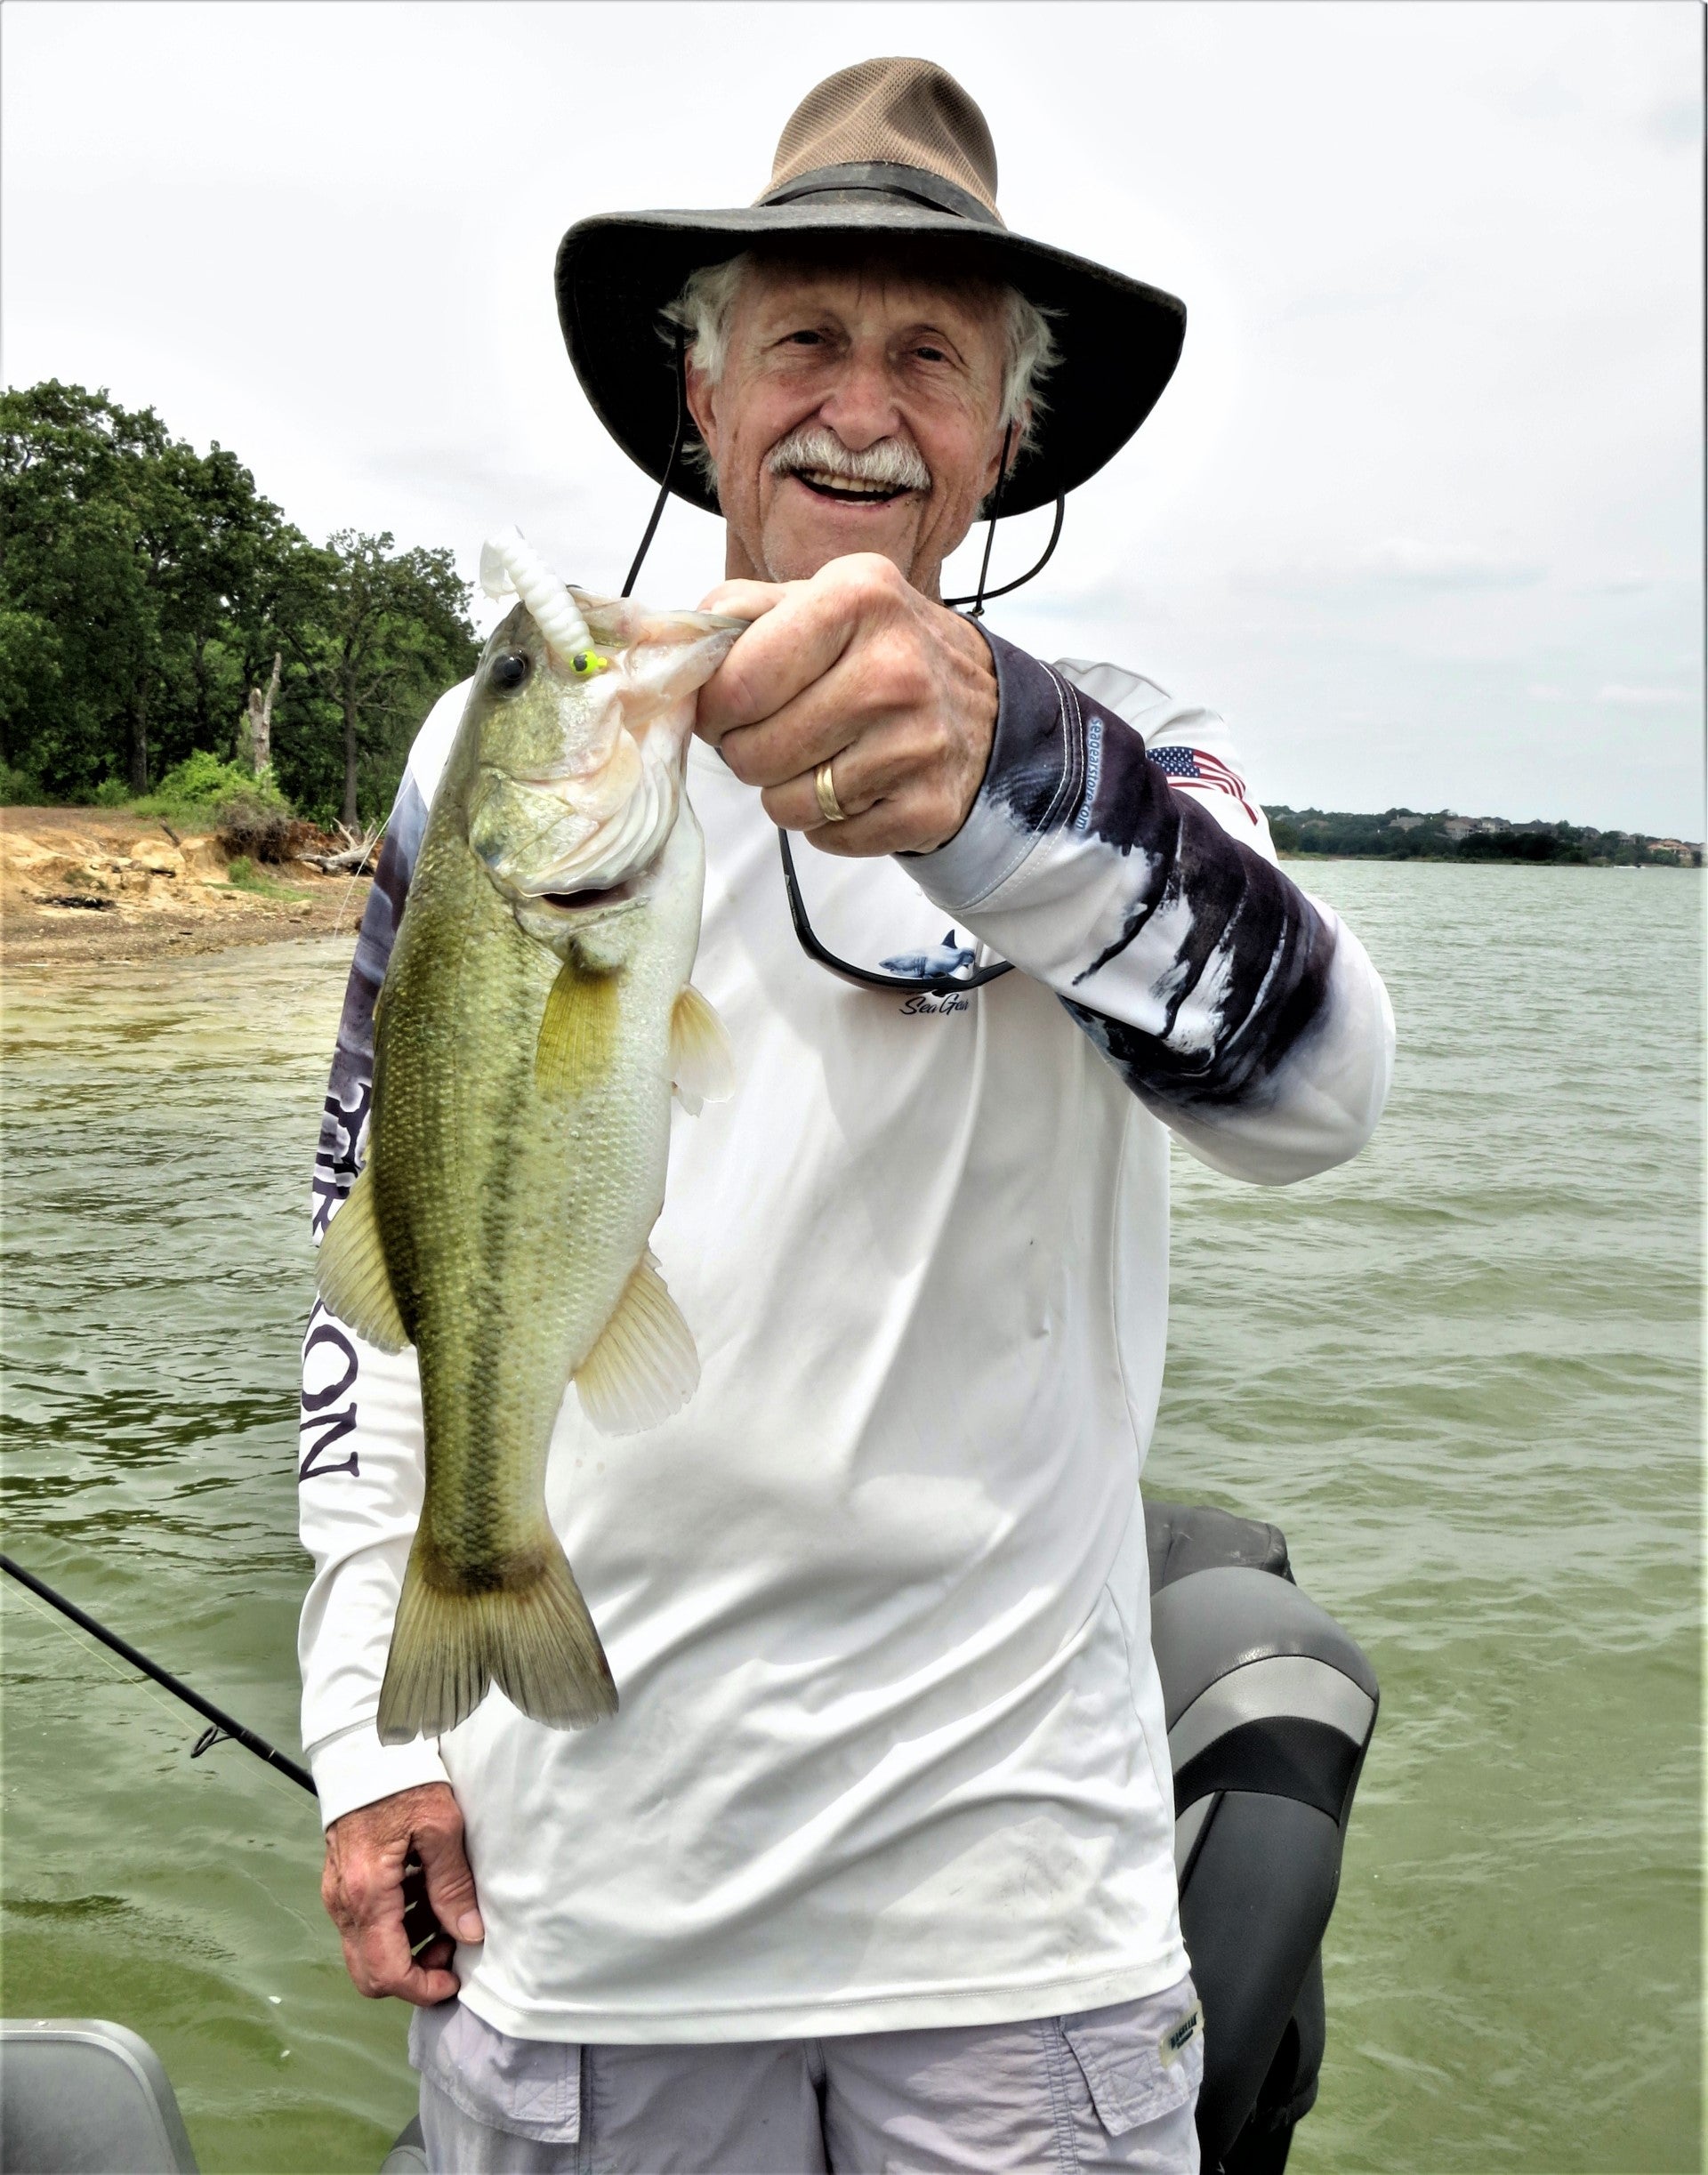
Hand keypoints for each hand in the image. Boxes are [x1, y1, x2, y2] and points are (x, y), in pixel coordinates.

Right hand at [321, 1781, 481, 2005]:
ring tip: (446, 1915)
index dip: (423, 1988)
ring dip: (406, 1948)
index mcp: (367, 1893)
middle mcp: (342, 1903)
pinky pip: (363, 1924)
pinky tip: (425, 1895)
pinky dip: (395, 1925)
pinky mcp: (340, 1883)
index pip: (387, 1972)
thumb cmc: (405, 1781)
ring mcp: (336, 1895)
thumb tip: (469, 1934)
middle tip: (450, 1947)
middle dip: (413, 1974)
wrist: (366, 1750)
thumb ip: (452, 1885)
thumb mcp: (442, 1827)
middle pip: (369, 1973)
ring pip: (366, 1950)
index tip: (454, 1980)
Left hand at [695, 554, 998, 856]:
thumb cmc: (882, 651)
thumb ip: (739, 611)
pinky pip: (826, 838)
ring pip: (785, 805)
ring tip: (820, 758)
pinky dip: (827, 823)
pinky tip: (857, 785)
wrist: (986, 708)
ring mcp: (917, 744)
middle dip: (747, 751)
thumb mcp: (821, 599)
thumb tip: (674, 647)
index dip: (714, 708)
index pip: (739, 682)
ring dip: (786, 790)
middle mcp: (894, 669)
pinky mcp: (928, 807)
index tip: (726, 707)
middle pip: (753, 752)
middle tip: (778, 733)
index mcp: (858, 597)